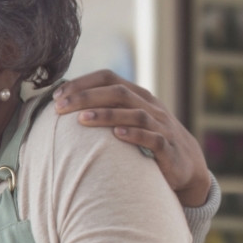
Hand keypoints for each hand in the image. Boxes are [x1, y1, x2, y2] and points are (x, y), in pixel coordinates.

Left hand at [53, 70, 211, 206]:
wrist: (185, 164)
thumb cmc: (145, 140)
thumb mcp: (128, 119)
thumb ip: (104, 108)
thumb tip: (63, 103)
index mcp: (137, 95)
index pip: (108, 78)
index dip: (82, 82)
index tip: (57, 95)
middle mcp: (150, 106)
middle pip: (118, 93)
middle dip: (86, 97)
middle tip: (60, 107)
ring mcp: (161, 126)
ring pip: (134, 114)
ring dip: (106, 115)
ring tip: (81, 119)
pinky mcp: (167, 148)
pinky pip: (153, 138)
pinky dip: (135, 135)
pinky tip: (116, 135)